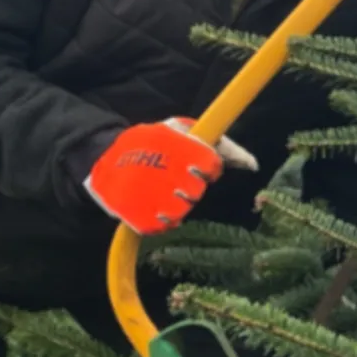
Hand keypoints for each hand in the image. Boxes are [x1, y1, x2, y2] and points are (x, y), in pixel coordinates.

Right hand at [83, 117, 257, 234]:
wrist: (103, 156)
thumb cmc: (153, 142)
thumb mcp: (180, 130)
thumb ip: (220, 146)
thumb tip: (254, 164)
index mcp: (174, 143)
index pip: (210, 164)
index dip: (209, 169)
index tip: (200, 167)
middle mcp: (162, 169)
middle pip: (196, 191)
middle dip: (191, 187)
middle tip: (177, 179)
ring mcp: (147, 193)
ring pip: (181, 211)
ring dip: (177, 204)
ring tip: (163, 191)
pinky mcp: (135, 214)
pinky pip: (163, 225)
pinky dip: (163, 219)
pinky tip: (155, 206)